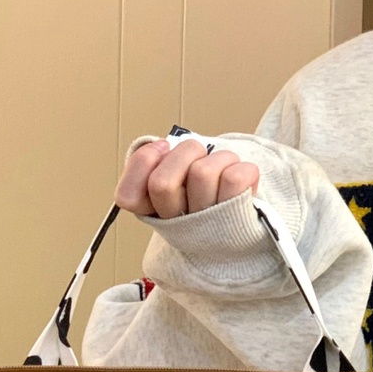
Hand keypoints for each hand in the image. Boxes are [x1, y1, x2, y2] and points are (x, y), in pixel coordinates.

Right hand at [114, 138, 259, 218]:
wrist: (245, 221)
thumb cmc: (209, 192)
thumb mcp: (178, 173)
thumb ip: (162, 160)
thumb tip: (162, 146)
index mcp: (157, 212)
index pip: (128, 196)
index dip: (143, 162)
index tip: (162, 147)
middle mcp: (177, 224)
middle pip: (162, 183)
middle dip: (185, 152)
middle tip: (199, 154)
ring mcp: (205, 224)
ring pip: (202, 173)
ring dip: (219, 157)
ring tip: (225, 167)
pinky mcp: (235, 218)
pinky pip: (235, 179)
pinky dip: (244, 169)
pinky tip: (243, 180)